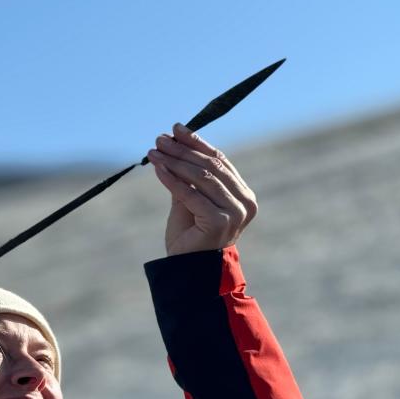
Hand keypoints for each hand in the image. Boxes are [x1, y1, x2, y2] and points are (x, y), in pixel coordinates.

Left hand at [146, 123, 257, 256]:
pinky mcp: (220, 222)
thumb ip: (187, 176)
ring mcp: (235, 213)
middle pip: (211, 166)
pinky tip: (157, 169)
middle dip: (183, 150)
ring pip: (202, 178)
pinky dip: (172, 180)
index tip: (176, 128)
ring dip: (175, 161)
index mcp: (243, 194)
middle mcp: (245, 202)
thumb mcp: (189, 200)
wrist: (188, 269)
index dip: (197, 142)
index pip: (220, 160)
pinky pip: (191, 195)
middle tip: (160, 138)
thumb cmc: (190, 236)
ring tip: (154, 151)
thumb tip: (173, 144)